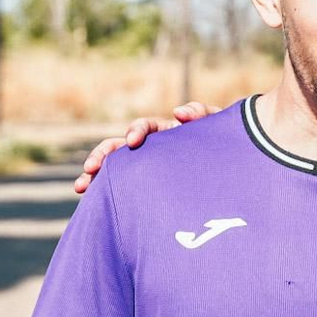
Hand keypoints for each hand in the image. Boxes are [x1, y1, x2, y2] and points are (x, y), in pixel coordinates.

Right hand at [74, 102, 216, 193]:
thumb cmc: (225, 146)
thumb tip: (178, 113)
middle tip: (91, 168)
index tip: (132, 142)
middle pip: (120, 147)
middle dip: (103, 155)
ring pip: (115, 169)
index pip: (145, 127)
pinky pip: (122, 191)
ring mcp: (146, 169)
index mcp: (167, 133)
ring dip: (96, 175)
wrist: (234, 169)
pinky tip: (93, 203)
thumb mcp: (218, 128)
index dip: (136, 131)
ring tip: (82, 186)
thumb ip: (201, 115)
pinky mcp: (145, 188)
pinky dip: (105, 193)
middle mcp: (152, 151)